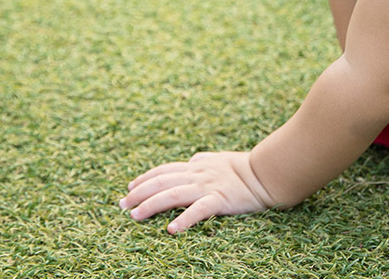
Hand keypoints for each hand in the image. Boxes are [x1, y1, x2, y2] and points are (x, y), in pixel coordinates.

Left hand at [119, 151, 273, 233]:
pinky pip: (199, 210)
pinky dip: (184, 219)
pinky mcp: (221, 200)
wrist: (266, 173)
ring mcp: (208, 186)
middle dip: (139, 194)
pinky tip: (171, 230)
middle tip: (122, 205)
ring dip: (151, 205)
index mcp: (196, 166)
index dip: (144, 179)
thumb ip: (201, 161)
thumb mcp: (218, 159)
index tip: (129, 189)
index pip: (163, 170)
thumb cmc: (244, 167)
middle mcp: (197, 174)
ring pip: (173, 194)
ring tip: (135, 216)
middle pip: (161, 181)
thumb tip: (190, 161)